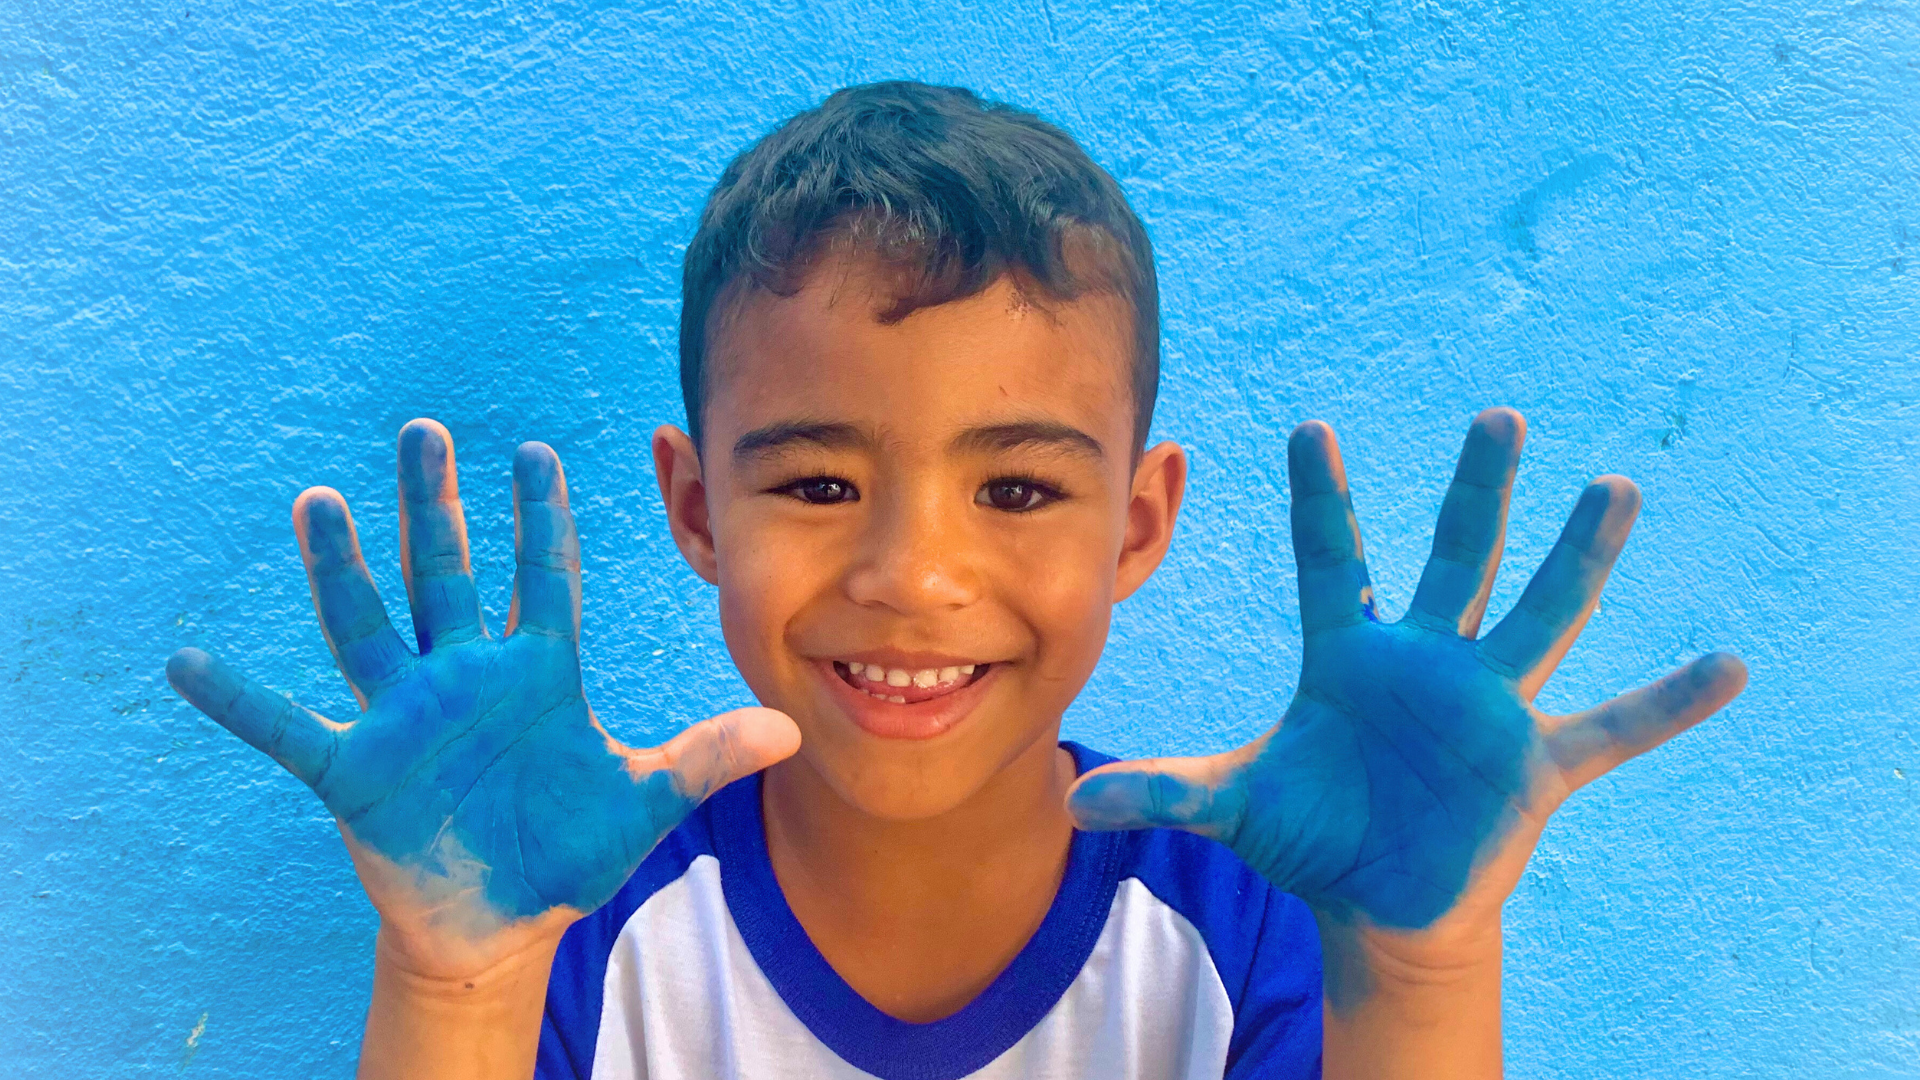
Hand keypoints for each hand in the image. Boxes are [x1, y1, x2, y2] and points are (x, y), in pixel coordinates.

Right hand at [167, 420, 798, 977]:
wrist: (499, 921)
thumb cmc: (567, 852)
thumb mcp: (641, 804)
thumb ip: (705, 759)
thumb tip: (790, 729)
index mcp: (536, 674)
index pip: (541, 577)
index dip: (541, 517)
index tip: (537, 450)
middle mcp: (465, 678)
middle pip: (447, 574)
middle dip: (437, 506)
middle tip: (427, 429)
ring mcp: (405, 718)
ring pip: (368, 626)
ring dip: (341, 569)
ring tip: (319, 501)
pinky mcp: (354, 770)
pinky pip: (285, 727)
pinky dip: (238, 700)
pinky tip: (186, 663)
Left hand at [1067, 409, 1745, 1000]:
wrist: (1379, 898)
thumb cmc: (1313, 830)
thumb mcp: (1235, 804)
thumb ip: (1164, 792)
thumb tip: (1074, 800)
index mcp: (1349, 655)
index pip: (1331, 560)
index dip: (1322, 499)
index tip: (1311, 426)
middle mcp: (1425, 662)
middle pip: (1454, 561)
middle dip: (1475, 492)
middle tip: (1497, 417)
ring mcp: (1487, 708)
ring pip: (1541, 618)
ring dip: (1580, 561)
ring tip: (1616, 489)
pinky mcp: (1535, 765)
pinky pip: (1614, 728)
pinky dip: (1668, 704)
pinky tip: (1728, 666)